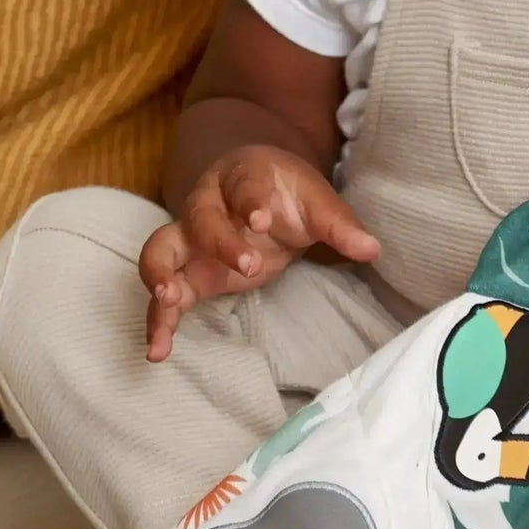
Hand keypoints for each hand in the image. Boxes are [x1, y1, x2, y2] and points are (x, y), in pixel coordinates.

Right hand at [140, 147, 378, 359]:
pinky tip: (158, 351)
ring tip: (167, 305)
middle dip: (216, 242)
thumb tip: (371, 248)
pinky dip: (160, 320)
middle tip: (243, 267)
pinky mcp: (189, 274)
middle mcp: (206, 205)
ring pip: (161, 253)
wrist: (261, 195)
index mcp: (241, 177)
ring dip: (160, 279)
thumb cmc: (286, 193)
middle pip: (198, 219)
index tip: (260, 218)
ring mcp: (191, 240)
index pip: (243, 185)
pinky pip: (166, 295)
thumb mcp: (317, 201)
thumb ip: (339, 224)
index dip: (250, 200)